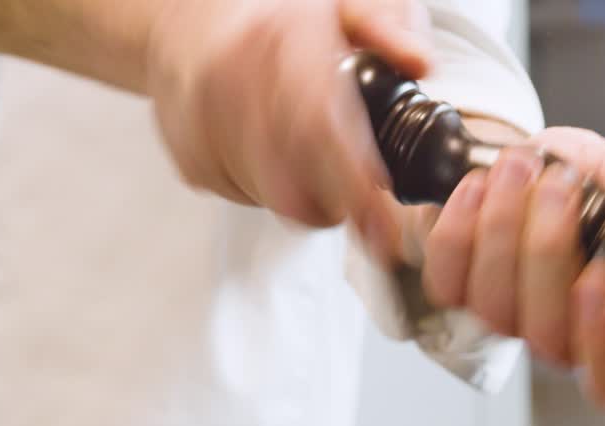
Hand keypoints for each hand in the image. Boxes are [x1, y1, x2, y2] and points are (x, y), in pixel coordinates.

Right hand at [145, 0, 430, 230]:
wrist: (183, 24)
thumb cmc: (271, 19)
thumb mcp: (338, 5)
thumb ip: (388, 26)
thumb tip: (421, 63)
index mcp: (277, 42)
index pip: (319, 126)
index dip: (353, 184)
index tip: (381, 224)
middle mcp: (232, 83)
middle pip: (293, 181)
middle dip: (338, 207)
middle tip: (363, 204)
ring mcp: (202, 126)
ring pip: (272, 200)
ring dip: (308, 199)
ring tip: (315, 161)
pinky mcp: (191, 161)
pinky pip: (246, 200)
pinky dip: (272, 193)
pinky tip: (275, 157)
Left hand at [410, 127, 604, 409]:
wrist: (525, 171)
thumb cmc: (585, 188)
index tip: (602, 278)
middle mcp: (561, 337)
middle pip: (546, 336)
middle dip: (547, 251)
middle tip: (560, 182)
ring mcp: (506, 322)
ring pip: (494, 307)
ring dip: (503, 229)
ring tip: (521, 167)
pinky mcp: (456, 295)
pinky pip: (447, 280)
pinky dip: (459, 228)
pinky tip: (479, 185)